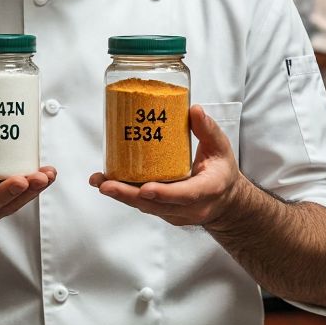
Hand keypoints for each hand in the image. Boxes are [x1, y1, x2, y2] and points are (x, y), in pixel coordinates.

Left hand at [89, 105, 246, 227]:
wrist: (226, 201)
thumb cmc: (221, 172)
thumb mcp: (221, 148)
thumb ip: (207, 129)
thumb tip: (194, 110)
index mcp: (208, 189)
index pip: (185, 194)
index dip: (164, 193)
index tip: (145, 189)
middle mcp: (191, 207)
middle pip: (157, 205)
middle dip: (128, 195)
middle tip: (106, 185)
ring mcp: (177, 214)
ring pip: (147, 207)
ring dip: (122, 195)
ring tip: (99, 181)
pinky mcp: (166, 214)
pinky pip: (145, 206)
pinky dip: (127, 196)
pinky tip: (109, 183)